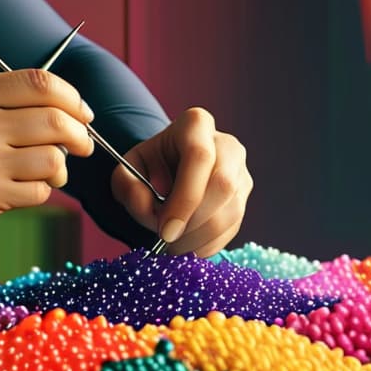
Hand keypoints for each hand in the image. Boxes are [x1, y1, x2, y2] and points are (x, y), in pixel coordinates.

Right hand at [0, 69, 93, 245]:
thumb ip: (7, 101)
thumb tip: (71, 109)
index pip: (42, 82)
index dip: (73, 99)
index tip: (83, 114)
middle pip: (57, 120)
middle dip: (80, 136)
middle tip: (82, 146)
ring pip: (54, 158)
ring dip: (61, 169)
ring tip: (51, 172)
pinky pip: (41, 190)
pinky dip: (42, 191)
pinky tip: (25, 189)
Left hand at [111, 107, 251, 256]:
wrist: (168, 170)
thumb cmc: (149, 167)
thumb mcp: (127, 169)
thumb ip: (127, 185)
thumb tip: (147, 208)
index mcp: (196, 125)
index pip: (199, 157)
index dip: (184, 198)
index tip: (165, 231)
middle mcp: (227, 145)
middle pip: (222, 186)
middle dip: (193, 222)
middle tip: (167, 240)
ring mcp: (240, 172)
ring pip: (231, 211)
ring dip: (199, 237)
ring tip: (173, 245)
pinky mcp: (244, 198)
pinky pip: (233, 227)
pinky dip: (208, 244)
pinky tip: (187, 245)